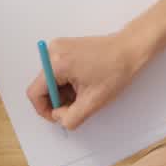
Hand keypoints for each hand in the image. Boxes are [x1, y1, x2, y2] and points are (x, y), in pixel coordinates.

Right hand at [26, 34, 142, 129]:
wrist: (130, 49)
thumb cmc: (116, 70)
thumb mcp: (93, 102)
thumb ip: (70, 117)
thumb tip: (59, 118)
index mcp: (57, 64)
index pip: (35, 93)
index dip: (44, 110)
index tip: (59, 116)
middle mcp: (53, 51)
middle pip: (42, 86)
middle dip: (57, 100)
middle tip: (77, 105)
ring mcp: (58, 47)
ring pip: (50, 79)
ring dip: (63, 92)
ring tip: (84, 93)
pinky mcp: (64, 47)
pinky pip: (57, 71)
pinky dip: (66, 82)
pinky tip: (83, 83)